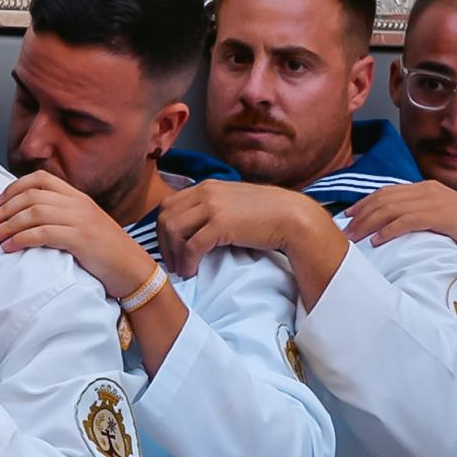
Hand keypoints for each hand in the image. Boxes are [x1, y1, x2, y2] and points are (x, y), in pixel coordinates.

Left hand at [0, 169, 158, 296]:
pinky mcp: (80, 238)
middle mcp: (78, 203)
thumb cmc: (107, 254)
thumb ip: (61, 217)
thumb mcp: (84, 226)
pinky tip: (9, 247)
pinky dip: (20, 239)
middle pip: (30, 196)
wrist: (135, 271)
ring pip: (32, 213)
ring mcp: (80, 219)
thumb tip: (26, 220)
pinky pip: (42, 233)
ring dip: (6, 225)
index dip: (14, 188)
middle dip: (2, 209)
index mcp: (77, 197)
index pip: (40, 179)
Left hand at [158, 180, 348, 306]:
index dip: (163, 228)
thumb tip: (193, 227)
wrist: (293, 217)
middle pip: (165, 216)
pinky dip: (187, 261)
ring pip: (174, 230)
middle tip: (171, 262)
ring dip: (173, 253)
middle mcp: (206, 192)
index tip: (169, 248)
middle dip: (163, 242)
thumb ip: (211, 208)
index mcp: (206, 187)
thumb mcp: (232, 204)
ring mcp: (212, 207)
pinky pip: (191, 245)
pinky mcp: (221, 224)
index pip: (169, 205)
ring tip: (182, 269)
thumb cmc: (266, 215)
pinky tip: (192, 270)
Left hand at [345, 180, 456, 261]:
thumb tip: (395, 227)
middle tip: (344, 231)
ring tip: (354, 238)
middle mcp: (428, 190)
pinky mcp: (443, 216)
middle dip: (361, 214)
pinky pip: (408, 221)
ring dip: (369, 223)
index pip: (386, 192)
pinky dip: (389, 230)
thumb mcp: (442, 218)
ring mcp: (435, 201)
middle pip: (384, 198)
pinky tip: (377, 241)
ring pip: (391, 208)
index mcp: (426, 188)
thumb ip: (420, 216)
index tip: (348, 216)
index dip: (364, 203)